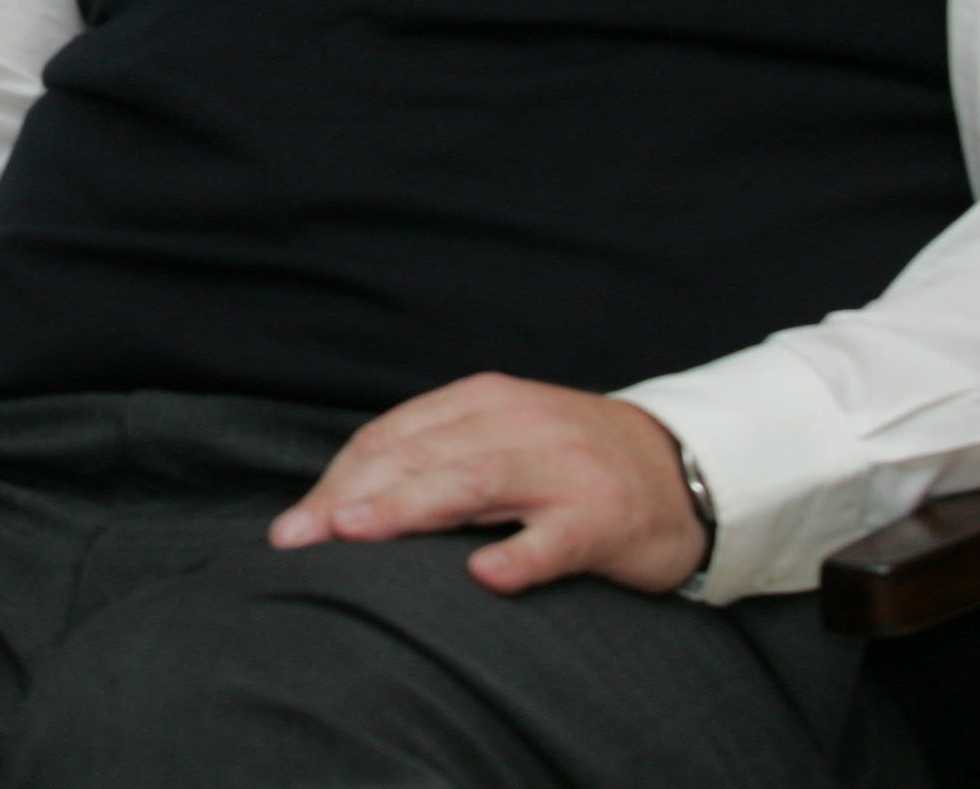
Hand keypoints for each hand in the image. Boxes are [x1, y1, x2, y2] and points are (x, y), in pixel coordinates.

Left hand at [267, 373, 707, 596]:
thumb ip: (435, 457)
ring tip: (355, 533)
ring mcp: (561, 469)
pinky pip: (556, 538)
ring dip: (408, 509)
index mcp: (482, 402)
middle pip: (418, 458)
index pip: (393, 437)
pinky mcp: (603, 516)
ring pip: (473, 484)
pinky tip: (486, 577)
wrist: (684, 468)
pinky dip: (521, 556)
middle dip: (351, 496)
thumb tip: (341, 501)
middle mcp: (516, 425)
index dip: (339, 479)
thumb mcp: (500, 439)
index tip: (295, 523)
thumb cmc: (569, 462)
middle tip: (299, 536)